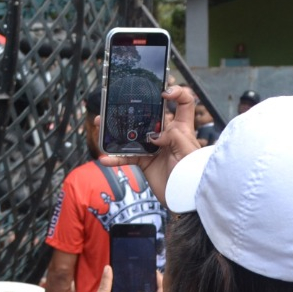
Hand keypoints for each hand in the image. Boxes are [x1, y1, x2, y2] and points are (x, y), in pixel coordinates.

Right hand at [99, 84, 201, 203]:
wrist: (185, 199)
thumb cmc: (192, 174)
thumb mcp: (188, 151)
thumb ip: (173, 136)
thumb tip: (153, 135)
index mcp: (181, 128)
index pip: (184, 104)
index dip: (177, 93)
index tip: (164, 92)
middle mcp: (166, 134)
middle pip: (148, 115)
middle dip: (131, 107)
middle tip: (115, 104)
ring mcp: (153, 147)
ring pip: (131, 134)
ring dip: (114, 130)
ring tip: (99, 124)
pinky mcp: (144, 161)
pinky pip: (126, 157)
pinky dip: (114, 158)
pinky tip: (105, 158)